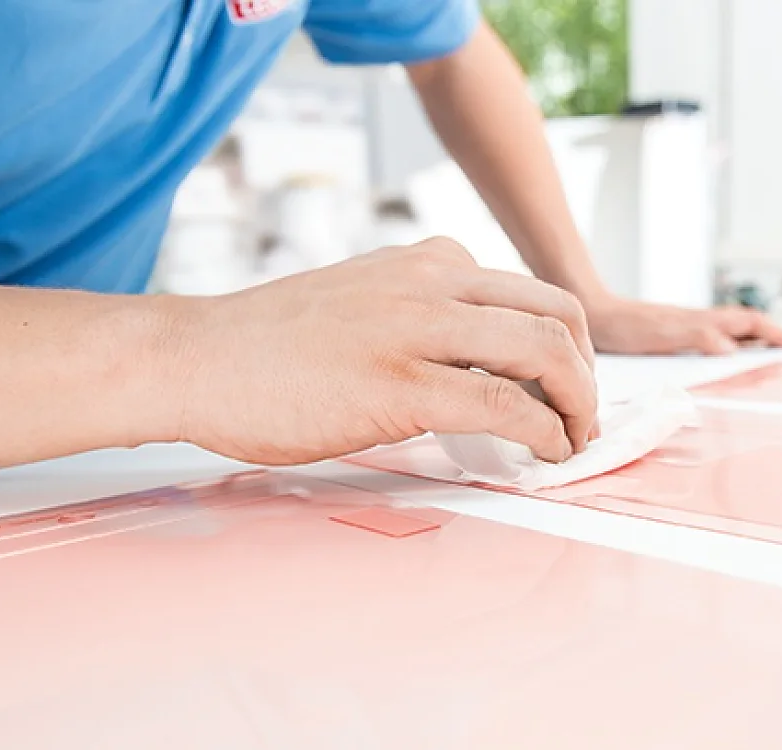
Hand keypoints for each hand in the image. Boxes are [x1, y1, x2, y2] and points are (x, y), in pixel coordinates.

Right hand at [158, 238, 597, 465]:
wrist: (195, 359)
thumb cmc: (266, 348)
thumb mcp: (360, 303)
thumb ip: (420, 318)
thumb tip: (475, 371)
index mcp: (425, 263)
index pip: (532, 292)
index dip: (567, 345)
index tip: (564, 391)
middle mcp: (430, 283)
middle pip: (557, 315)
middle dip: (586, 375)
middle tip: (580, 421)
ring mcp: (415, 330)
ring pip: (542, 353)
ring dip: (576, 406)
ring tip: (569, 443)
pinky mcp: (398, 384)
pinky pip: (501, 405)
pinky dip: (541, 434)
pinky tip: (541, 455)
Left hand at [580, 294, 781, 354]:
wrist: (593, 314)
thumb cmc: (624, 326)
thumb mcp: (663, 334)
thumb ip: (698, 337)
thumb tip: (732, 348)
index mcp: (703, 322)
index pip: (751, 324)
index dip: (778, 333)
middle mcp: (700, 323)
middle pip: (748, 327)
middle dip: (776, 337)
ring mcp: (688, 329)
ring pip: (732, 333)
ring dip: (755, 342)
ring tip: (774, 357)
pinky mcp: (674, 338)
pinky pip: (713, 342)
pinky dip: (730, 348)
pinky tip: (727, 360)